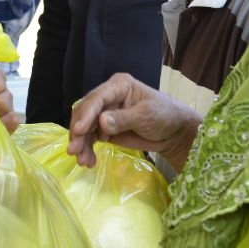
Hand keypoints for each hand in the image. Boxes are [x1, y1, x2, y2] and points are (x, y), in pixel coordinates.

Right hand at [67, 73, 200, 169]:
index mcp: (118, 86)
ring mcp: (104, 113)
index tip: (79, 131)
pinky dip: (88, 149)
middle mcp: (108, 97)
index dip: (86, 114)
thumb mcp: (146, 116)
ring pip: (85, 127)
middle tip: (74, 151)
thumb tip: (101, 122)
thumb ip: (123, 119)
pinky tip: (89, 161)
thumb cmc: (165, 116)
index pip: (96, 98)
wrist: (174, 133)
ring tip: (83, 161)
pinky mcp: (104, 129)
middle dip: (78, 132)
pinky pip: (90, 138)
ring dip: (81, 144)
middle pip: (85, 112)